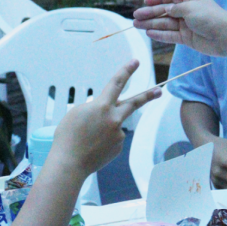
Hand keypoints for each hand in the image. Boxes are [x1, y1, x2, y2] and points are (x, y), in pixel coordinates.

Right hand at [52, 61, 160, 175]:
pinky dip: (105, 140)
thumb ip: (93, 107)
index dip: (126, 71)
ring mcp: (118, 134)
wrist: (70, 163)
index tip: (135, 62)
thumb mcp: (76, 113)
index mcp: (102, 106)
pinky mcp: (118, 147)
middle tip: (159, 91)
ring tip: (89, 137)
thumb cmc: (67, 137)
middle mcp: (114, 119)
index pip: (117, 83)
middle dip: (148, 96)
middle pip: (134, 103)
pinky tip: (93, 146)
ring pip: (116, 124)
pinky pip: (113, 138)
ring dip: (106, 127)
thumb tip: (105, 110)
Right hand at [133, 0, 226, 56]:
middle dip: (150, 13)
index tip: (145, 2)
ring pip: (165, 23)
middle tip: (135, 17)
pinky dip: (160, 34)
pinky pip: (170, 35)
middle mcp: (187, 11)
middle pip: (164, 11)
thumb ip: (175, 8)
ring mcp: (186, 25)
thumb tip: (166, 9)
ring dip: (151, 24)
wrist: (225, 37)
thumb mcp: (190, 8)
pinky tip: (149, 33)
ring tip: (137, 25)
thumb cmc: (210, 17)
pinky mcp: (187, 38)